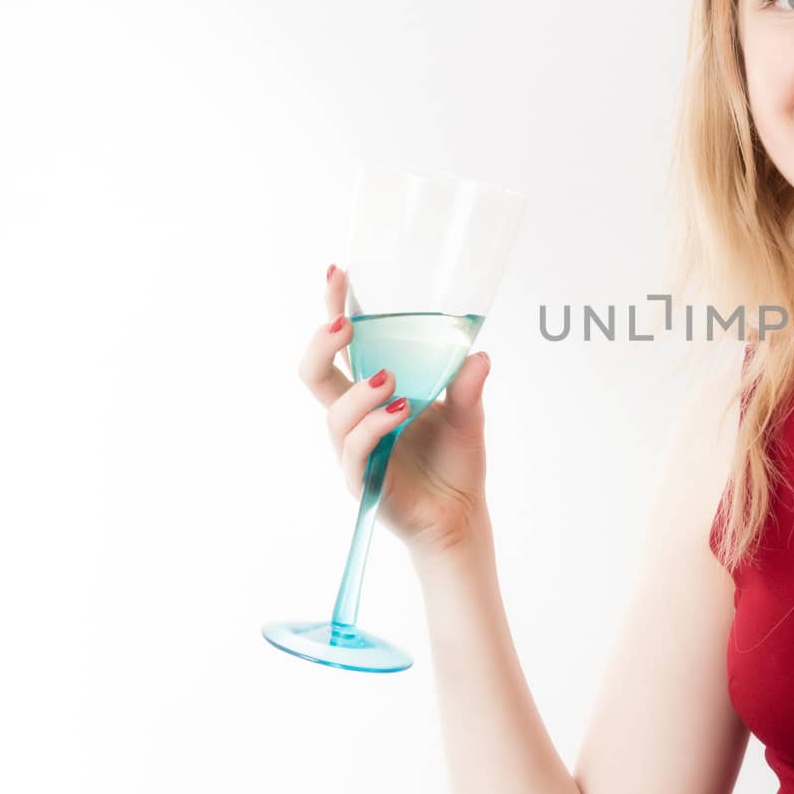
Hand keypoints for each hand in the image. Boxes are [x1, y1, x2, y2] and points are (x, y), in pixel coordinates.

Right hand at [298, 265, 494, 563]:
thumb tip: (478, 354)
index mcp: (373, 395)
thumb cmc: (454, 464)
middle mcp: (355, 419)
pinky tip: (400, 410)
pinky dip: (374, 425)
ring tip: (393, 382)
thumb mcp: (467, 416)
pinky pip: (356, 449)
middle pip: (314, 375)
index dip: (333, 311)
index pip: (343, 349)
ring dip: (361, 390)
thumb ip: (466, 385)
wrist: (460, 518)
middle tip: (347, 325)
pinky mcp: (364, 480)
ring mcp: (355, 451)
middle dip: (322, 343)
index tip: (337, 274)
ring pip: (335, 413)